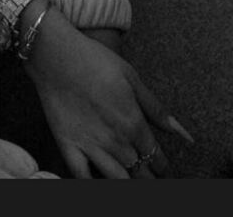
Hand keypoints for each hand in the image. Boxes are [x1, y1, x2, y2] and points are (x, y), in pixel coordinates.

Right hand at [23, 7, 193, 178]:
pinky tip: (99, 182)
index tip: (162, 167)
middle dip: (148, 178)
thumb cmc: (94, 59)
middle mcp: (115, 140)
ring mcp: (90, 145)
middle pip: (139, 173)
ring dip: (128, 184)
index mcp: (134, 123)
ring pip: (117, 180)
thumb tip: (182, 133)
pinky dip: (93, 184)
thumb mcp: (131, 77)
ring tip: (131, 182)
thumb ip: (156, 109)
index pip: (155, 156)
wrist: (55, 52)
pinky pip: (82, 177)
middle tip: (149, 177)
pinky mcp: (67, 144)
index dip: (161, 165)